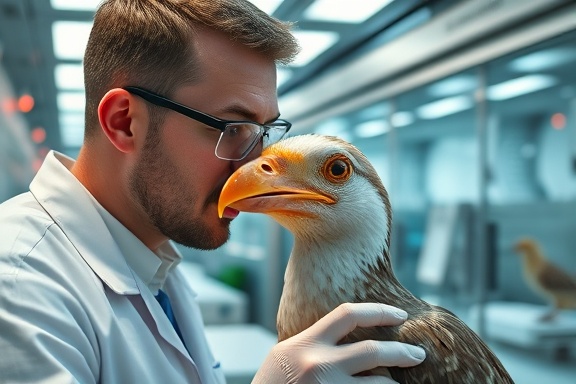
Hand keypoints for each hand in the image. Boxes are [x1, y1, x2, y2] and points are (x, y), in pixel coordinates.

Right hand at [253, 302, 425, 383]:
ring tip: (395, 383)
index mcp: (307, 343)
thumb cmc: (273, 383)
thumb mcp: (287, 353)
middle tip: (418, 354)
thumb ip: (315, 341)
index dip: (379, 311)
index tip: (399, 315)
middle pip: (374, 351)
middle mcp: (319, 365)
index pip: (349, 315)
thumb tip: (350, 332)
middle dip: (403, 352)